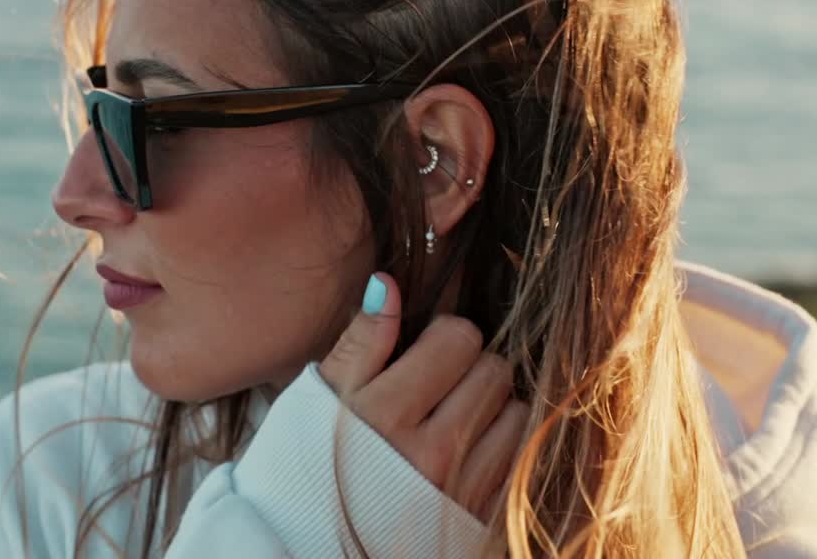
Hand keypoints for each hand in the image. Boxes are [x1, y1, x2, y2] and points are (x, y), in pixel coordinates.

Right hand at [319, 272, 529, 522]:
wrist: (300, 551)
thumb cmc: (301, 469)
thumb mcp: (314, 400)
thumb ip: (358, 341)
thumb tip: (389, 284)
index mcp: (386, 414)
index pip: (459, 338)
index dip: (443, 336)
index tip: (424, 352)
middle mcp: (432, 453)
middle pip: (495, 370)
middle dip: (471, 367)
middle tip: (439, 385)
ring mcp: (460, 491)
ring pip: (516, 413)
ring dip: (491, 408)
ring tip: (453, 420)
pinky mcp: (478, 520)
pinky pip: (516, 461)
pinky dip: (498, 448)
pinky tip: (465, 455)